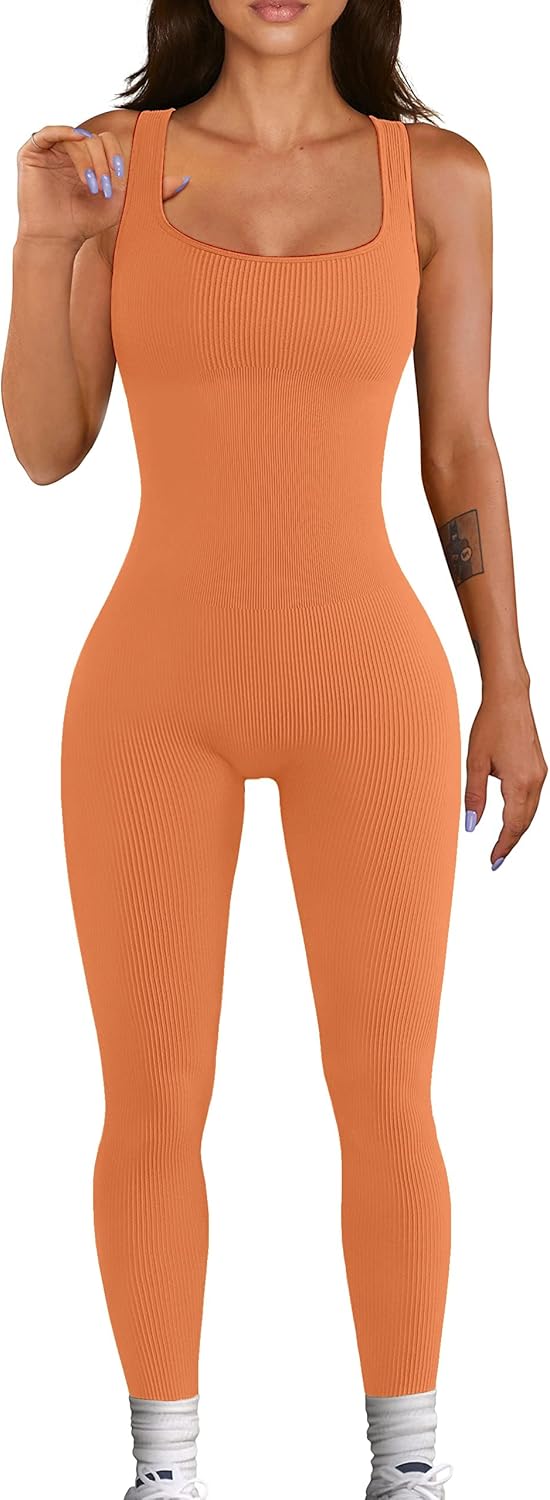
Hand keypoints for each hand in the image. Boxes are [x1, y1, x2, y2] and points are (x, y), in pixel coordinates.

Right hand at [15, 123, 127, 248]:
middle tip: (103, 187)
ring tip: (91, 184)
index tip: (118, 178)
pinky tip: (77, 139)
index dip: (114, 154)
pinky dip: (62, 131)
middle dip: (101, 161)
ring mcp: (50, 154)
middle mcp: (68, 155)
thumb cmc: (82, 224)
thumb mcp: (113, 204)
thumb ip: (121, 181)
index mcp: (87, 162)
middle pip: (91, 139)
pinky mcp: (32, 155)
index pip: (104, 142)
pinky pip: (46, 133)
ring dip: (87, 158)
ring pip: (73, 138)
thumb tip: (120, 159)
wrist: (56, 240)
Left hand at [464, 682, 546, 868]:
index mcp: (519, 782)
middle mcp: (535, 780)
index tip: (493, 861)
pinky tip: (512, 818)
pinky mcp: (539, 767)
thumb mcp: (474, 762)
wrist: (509, 698)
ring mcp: (540, 773)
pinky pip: (533, 798)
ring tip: (502, 844)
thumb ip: (474, 797)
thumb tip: (471, 825)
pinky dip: (523, 813)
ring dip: (517, 829)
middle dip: (511, 842)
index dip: (503, 846)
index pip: (512, 825)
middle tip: (496, 859)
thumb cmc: (491, 724)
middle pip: (525, 822)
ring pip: (531, 811)